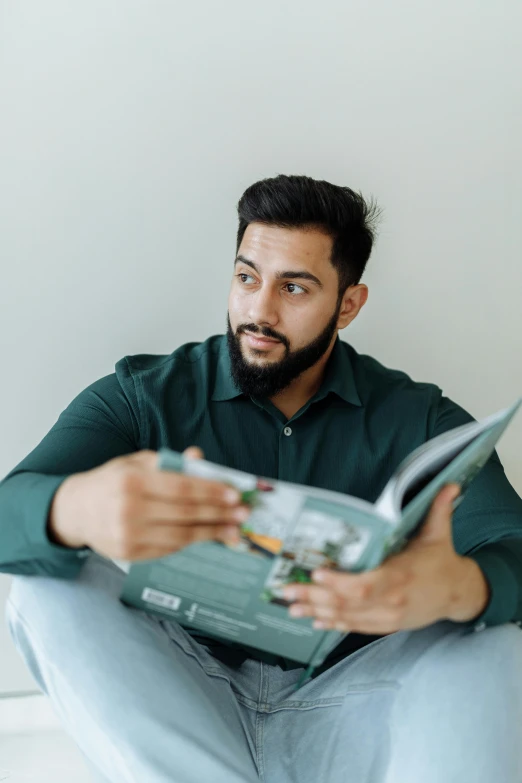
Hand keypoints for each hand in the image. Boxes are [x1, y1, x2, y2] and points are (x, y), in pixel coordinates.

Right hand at [47, 446, 249, 559]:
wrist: (74, 511)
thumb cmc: (112, 481)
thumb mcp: (135, 463)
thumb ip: (168, 462)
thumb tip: (198, 457)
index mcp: (132, 481)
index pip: (181, 488)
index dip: (211, 492)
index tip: (235, 495)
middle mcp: (129, 510)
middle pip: (185, 514)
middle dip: (218, 514)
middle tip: (243, 514)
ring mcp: (129, 536)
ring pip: (180, 536)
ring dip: (211, 534)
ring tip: (233, 530)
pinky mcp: (130, 555)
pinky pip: (169, 549)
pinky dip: (191, 543)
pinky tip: (208, 537)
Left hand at [282, 483, 489, 632]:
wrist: (460, 593)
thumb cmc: (443, 561)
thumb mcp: (440, 533)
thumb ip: (439, 508)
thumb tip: (450, 484)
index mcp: (400, 576)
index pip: (364, 585)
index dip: (338, 583)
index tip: (315, 573)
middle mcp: (391, 601)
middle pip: (347, 603)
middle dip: (314, 597)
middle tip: (287, 589)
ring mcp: (388, 616)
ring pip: (347, 617)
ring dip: (317, 612)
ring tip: (292, 607)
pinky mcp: (387, 625)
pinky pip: (356, 626)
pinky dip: (334, 624)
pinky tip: (315, 620)